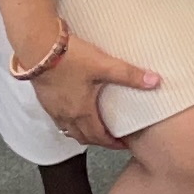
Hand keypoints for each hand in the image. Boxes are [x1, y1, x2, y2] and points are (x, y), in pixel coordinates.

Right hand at [18, 26, 160, 153]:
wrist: (37, 48)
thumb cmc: (69, 58)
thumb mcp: (104, 65)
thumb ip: (129, 75)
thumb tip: (155, 81)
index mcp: (82, 112)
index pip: (99, 137)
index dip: (112, 144)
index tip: (122, 145)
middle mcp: (66, 115)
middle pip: (83, 137)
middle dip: (98, 141)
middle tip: (110, 140)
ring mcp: (52, 108)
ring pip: (68, 129)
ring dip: (82, 132)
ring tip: (92, 128)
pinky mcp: (44, 97)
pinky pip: (57, 118)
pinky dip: (68, 121)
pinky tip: (71, 110)